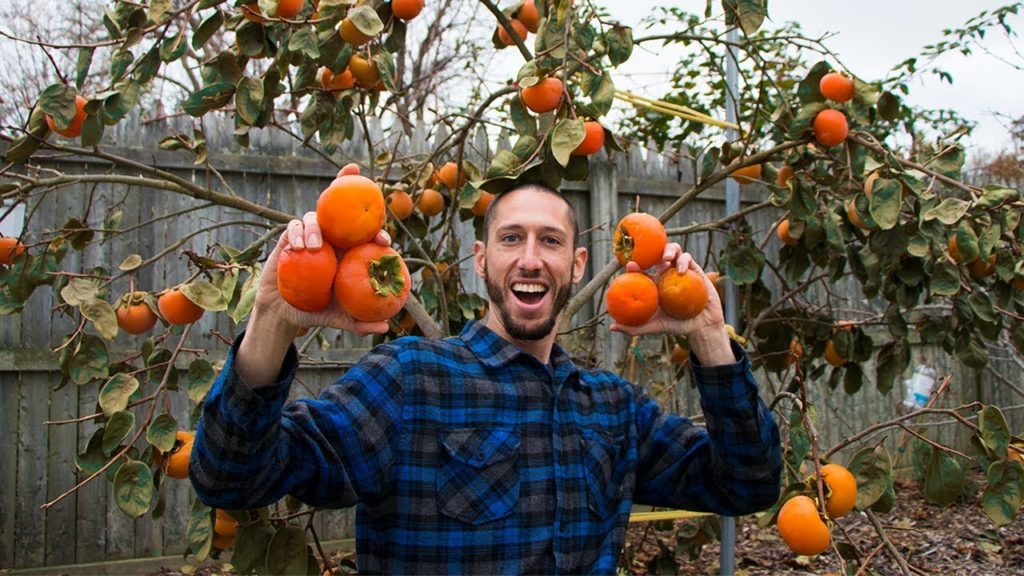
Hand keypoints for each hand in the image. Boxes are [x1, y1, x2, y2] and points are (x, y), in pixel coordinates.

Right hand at [252, 212, 391, 338]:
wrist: (282, 312)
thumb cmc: (314, 312)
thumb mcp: (339, 318)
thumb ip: (359, 323)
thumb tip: (385, 327)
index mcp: (346, 256)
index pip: (364, 237)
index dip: (377, 234)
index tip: (383, 242)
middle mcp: (330, 243)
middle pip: (342, 221)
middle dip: (350, 221)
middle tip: (350, 235)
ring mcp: (309, 239)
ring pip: (316, 219)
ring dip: (315, 227)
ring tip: (315, 246)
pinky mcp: (289, 240)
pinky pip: (293, 226)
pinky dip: (296, 232)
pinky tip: (297, 248)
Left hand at [611, 244, 734, 365]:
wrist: (701, 326)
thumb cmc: (676, 326)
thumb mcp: (654, 327)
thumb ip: (635, 328)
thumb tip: (612, 327)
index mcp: (654, 283)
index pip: (642, 270)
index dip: (634, 265)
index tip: (630, 266)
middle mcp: (665, 274)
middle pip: (656, 254)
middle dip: (651, 250)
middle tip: (647, 258)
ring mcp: (680, 270)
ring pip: (673, 250)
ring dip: (669, 249)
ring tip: (666, 258)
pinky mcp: (695, 270)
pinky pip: (687, 259)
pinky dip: (683, 261)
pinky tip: (681, 271)